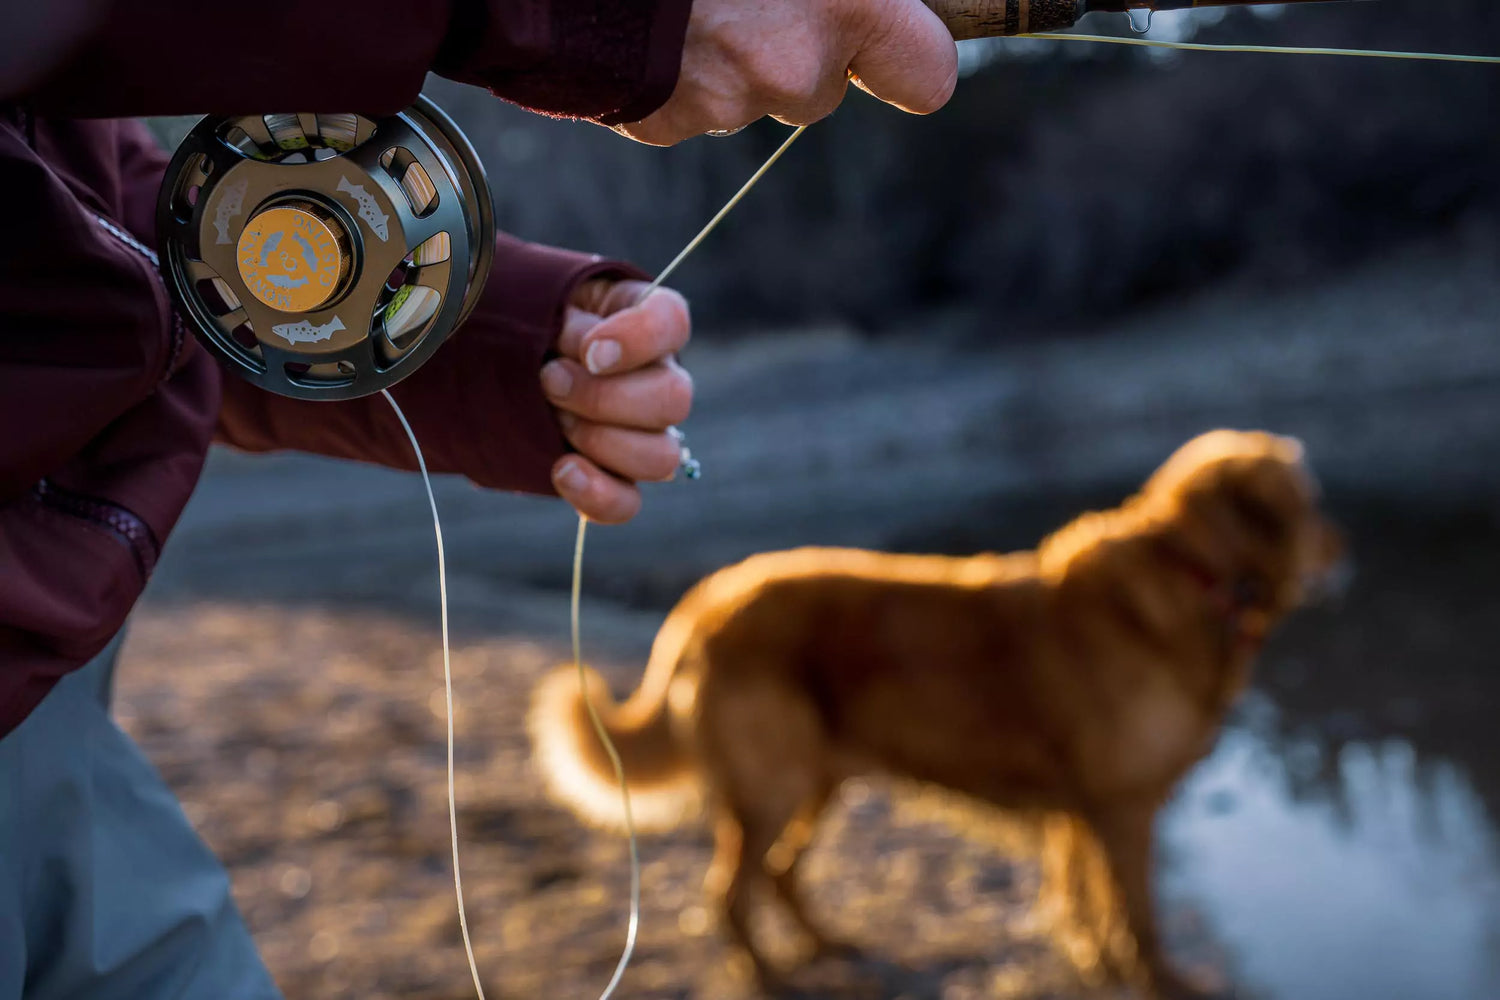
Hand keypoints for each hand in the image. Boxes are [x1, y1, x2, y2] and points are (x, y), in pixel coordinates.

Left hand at [540, 279, 692, 523]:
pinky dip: (596, 493)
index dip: (638, 339)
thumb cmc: (526, 324)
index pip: (671, 322)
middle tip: (551, 380)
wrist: (499, 364)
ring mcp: (645, 435)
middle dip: (604, 397)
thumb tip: (577, 343)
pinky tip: (562, 469)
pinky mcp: (616, 478)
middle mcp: (659, 379)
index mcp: (644, 323)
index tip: (590, 351)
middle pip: (675, 399)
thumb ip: (561, 314)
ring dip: (601, 440)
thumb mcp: (538, 301)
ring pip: (662, 457)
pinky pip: (627, 503)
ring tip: (555, 418)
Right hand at [612, 0, 957, 145]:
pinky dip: (675, 69)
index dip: (906, 56)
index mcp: (849, 5)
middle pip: (823, 87)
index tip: (884, 33)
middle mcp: (798, 69)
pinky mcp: (664, 123)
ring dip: (733, 54)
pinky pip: (688, 102)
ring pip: (753, 94)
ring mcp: (727, 104)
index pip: (928, 76)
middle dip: (798, 49)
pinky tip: (653, 20)